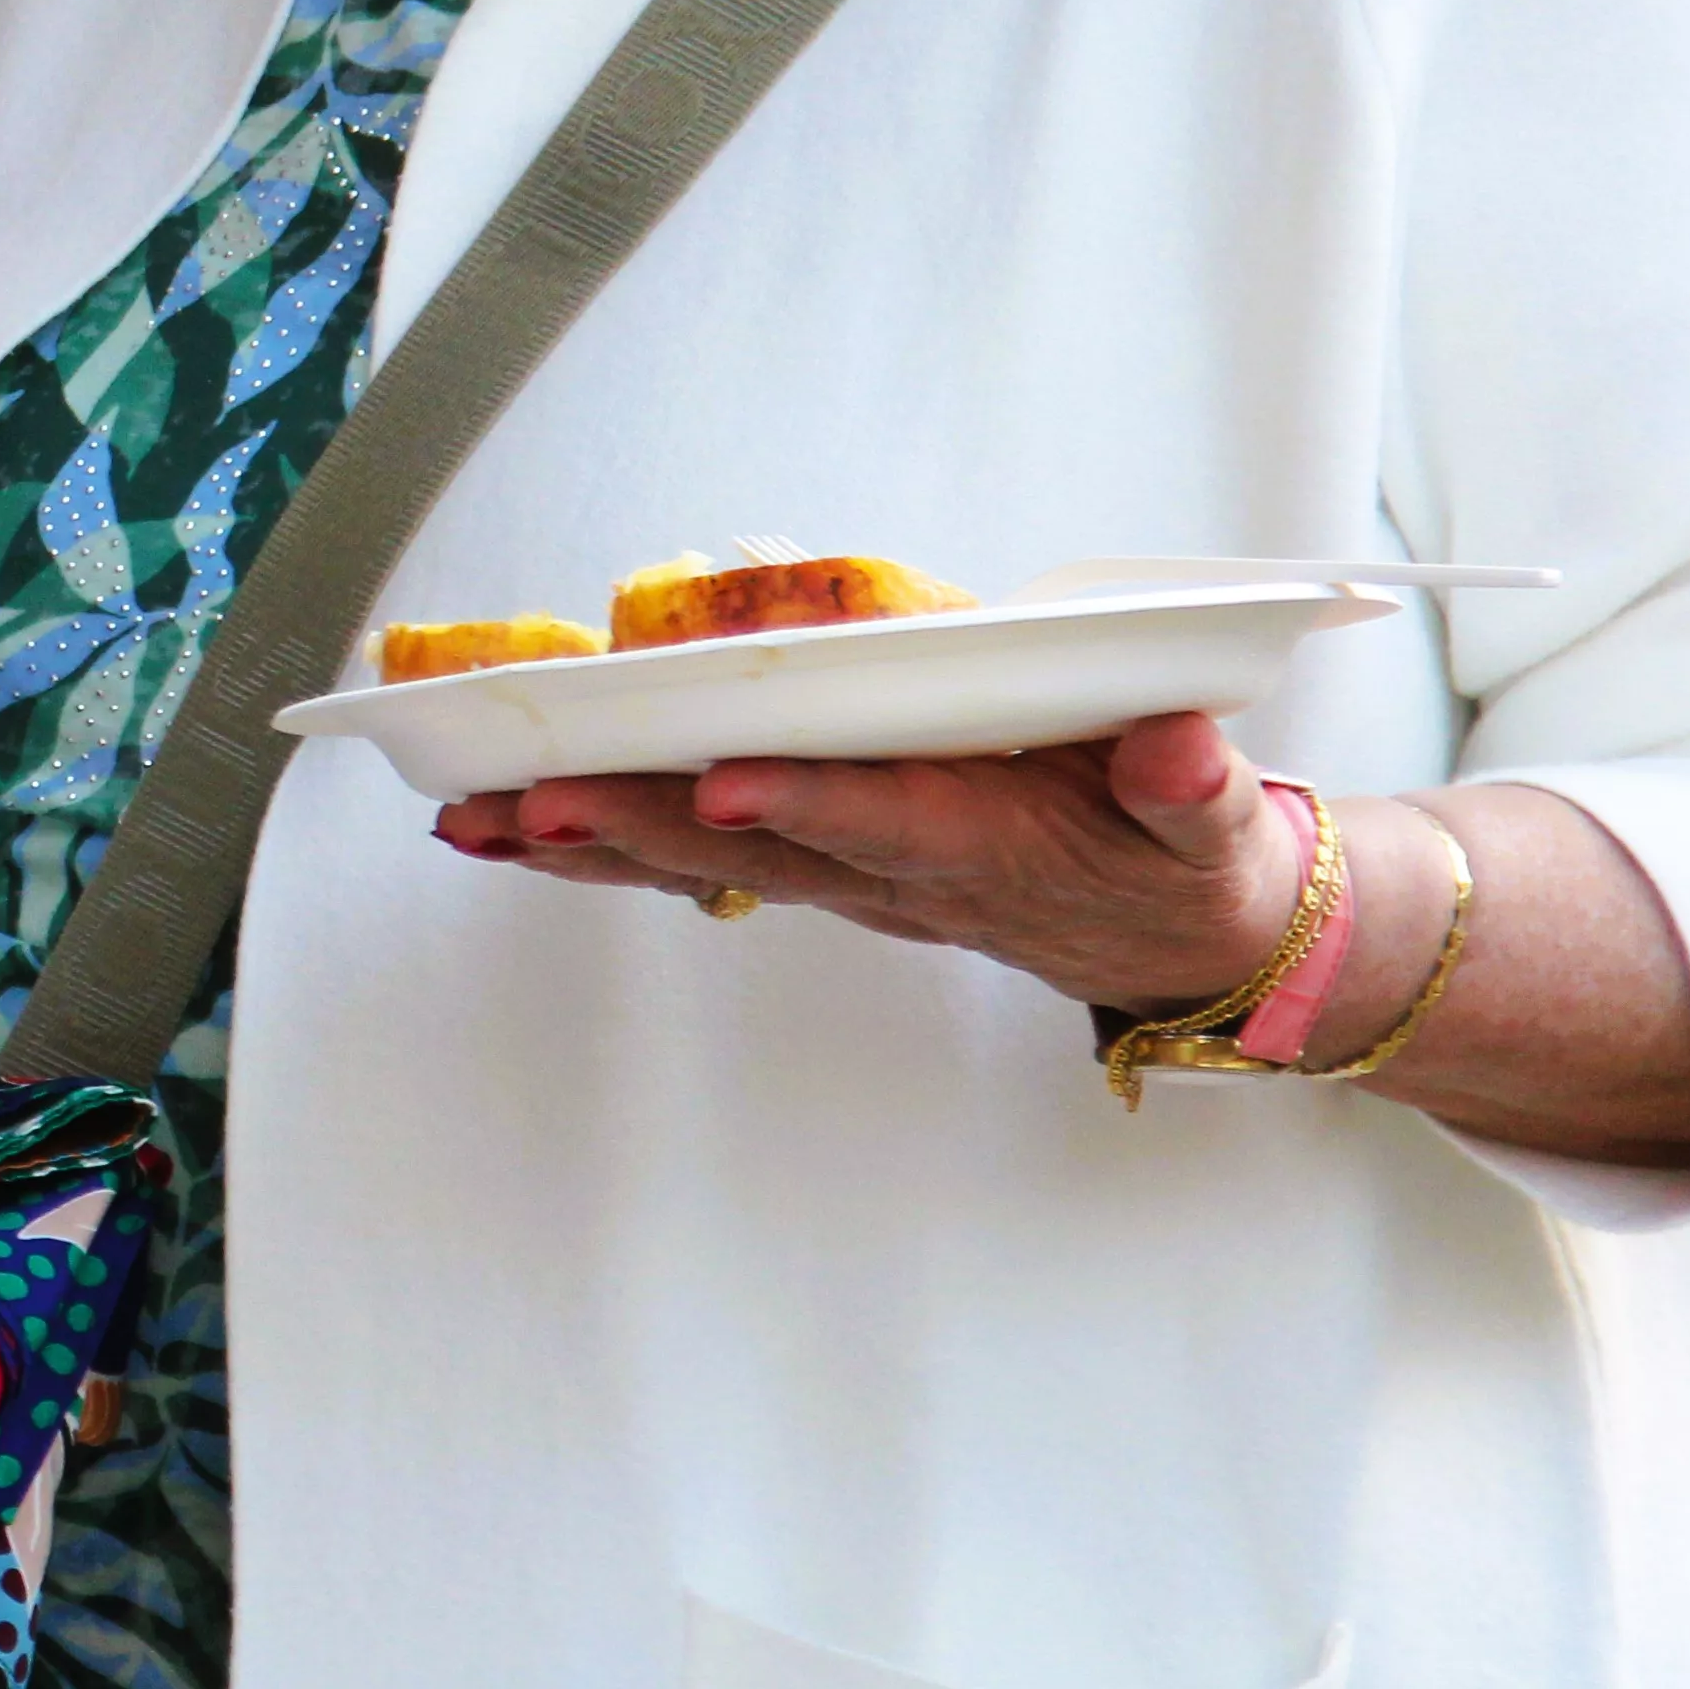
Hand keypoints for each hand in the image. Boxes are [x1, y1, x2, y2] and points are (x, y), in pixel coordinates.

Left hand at [438, 708, 1306, 1017]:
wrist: (1183, 942)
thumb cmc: (1186, 856)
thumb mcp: (1214, 826)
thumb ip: (1192, 789)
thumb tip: (1178, 746)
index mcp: (992, 844)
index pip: (888, 820)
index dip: (806, 804)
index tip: (724, 785)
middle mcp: (898, 870)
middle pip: (755, 849)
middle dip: (637, 825)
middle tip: (528, 804)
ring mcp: (853, 876)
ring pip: (704, 862)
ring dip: (590, 843)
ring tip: (475, 822)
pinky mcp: (827, 867)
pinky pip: (702, 862)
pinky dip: (608, 847)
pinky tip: (513, 831)